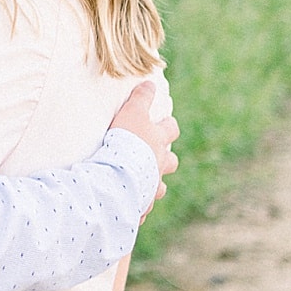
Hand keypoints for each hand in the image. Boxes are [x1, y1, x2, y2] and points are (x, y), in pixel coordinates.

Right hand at [109, 81, 178, 214]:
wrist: (119, 173)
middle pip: (171, 162)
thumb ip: (141, 98)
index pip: (171, 130)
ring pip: (159, 187)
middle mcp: (159, 165)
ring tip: (142, 183)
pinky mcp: (141, 204)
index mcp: (158, 142)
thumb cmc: (126, 140)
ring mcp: (152, 186)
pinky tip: (126, 204)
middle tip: (155, 155)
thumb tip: (150, 83)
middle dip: (166, 159)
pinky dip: (136, 205)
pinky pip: (141, 207)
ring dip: (152, 184)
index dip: (168, 126)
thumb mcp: (132, 112)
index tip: (165, 123)